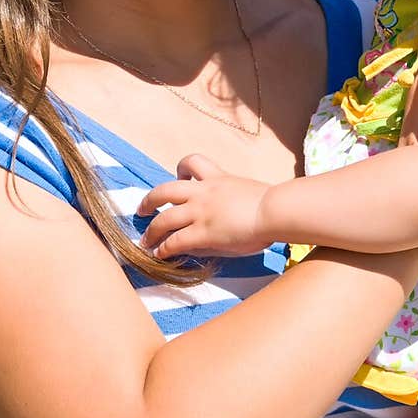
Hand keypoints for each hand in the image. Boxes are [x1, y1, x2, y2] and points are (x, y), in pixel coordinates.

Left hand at [138, 153, 272, 258]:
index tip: (179, 178)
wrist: (275, 210)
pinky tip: (160, 254)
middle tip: (142, 209)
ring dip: (151, 231)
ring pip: (164, 218)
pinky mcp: (202, 233)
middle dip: (149, 199)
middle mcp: (203, 192)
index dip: (180, 169)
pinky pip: (175, 241)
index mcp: (217, 178)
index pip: (193, 162)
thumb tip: (223, 212)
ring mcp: (200, 212)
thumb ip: (231, 198)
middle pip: (165, 189)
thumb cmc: (272, 203)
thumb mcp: (246, 192)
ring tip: (145, 241)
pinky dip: (163, 248)